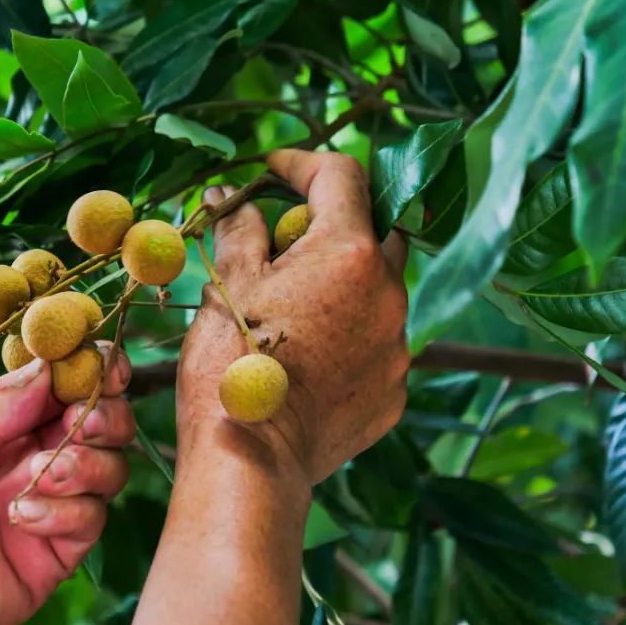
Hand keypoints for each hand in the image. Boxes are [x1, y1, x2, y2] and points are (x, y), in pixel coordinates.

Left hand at [0, 350, 132, 624]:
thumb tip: (45, 369)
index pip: (51, 383)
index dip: (81, 365)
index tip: (97, 357)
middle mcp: (21, 459)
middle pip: (96, 418)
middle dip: (103, 410)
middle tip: (83, 417)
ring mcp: (40, 507)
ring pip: (106, 466)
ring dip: (87, 461)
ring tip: (41, 475)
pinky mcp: (49, 557)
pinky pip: (88, 520)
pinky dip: (67, 511)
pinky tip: (22, 519)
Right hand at [177, 150, 408, 482]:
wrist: (252, 460)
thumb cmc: (230, 363)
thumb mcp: (227, 284)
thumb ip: (238, 228)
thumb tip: (228, 197)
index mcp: (348, 252)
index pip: (341, 176)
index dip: (302, 164)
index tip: (271, 170)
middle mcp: (389, 292)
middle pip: (376, 229)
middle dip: (335, 223)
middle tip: (287, 240)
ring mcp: (398, 345)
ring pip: (379, 290)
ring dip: (342, 283)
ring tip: (293, 308)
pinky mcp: (394, 390)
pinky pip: (378, 344)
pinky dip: (349, 336)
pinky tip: (308, 356)